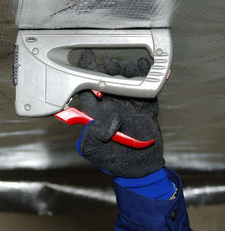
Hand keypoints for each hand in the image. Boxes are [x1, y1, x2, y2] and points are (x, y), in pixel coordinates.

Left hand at [77, 50, 164, 177]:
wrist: (140, 168)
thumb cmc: (113, 161)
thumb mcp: (94, 151)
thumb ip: (93, 135)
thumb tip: (104, 120)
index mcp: (95, 114)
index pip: (86, 91)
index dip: (84, 76)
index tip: (84, 61)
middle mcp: (110, 106)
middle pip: (106, 81)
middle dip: (107, 69)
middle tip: (109, 63)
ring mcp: (128, 105)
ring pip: (125, 82)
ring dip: (125, 71)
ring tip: (127, 65)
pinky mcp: (145, 107)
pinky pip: (146, 89)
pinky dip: (146, 78)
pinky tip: (143, 67)